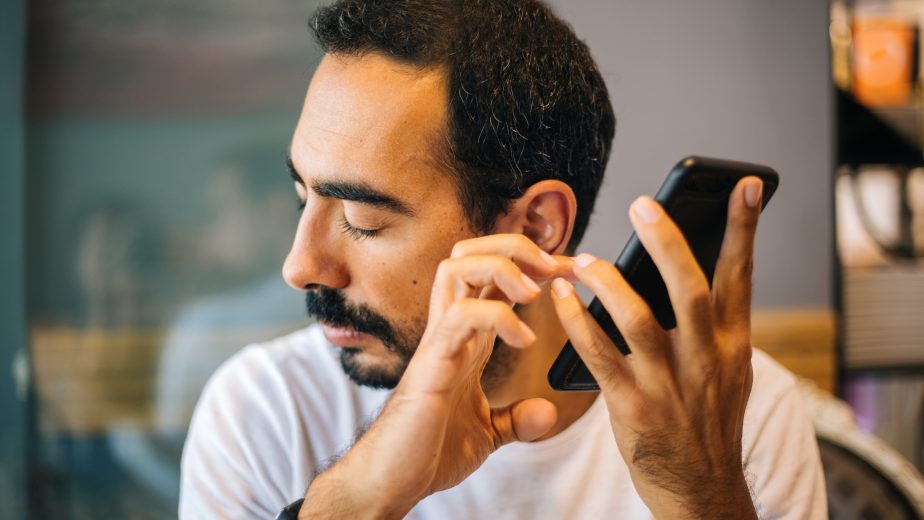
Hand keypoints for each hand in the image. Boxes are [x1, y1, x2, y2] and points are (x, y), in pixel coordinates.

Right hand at [301, 234, 565, 518]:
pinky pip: (462, 315)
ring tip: (534, 294)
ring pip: (457, 267)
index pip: (492, 276)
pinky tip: (523, 340)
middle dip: (514, 246)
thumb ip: (515, 418)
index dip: (532, 265)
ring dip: (503, 267)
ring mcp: (438, 341)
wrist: (393, 481)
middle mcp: (450, 329)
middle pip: (469, 252)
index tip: (569, 272)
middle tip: (553, 268)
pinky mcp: (432, 362)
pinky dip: (499, 316)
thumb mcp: (487, 433)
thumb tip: (546, 412)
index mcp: (466, 338)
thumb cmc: (428, 451)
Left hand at [550, 178, 763, 518]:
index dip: (744, 230)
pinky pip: (598, 355)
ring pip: (639, 318)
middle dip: (668, 243)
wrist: (702, 491)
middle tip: (644, 204)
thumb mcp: (729, 374)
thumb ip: (714, 327)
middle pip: (690, 289)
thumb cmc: (709, 424)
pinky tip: (563, 298)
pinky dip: (578, 322)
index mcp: (732, 347)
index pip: (741, 278)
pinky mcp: (633, 406)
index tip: (747, 185)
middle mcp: (705, 361)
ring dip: (609, 281)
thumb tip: (692, 274)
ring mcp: (669, 384)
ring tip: (583, 259)